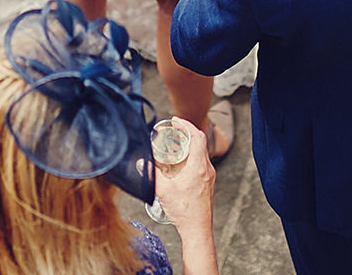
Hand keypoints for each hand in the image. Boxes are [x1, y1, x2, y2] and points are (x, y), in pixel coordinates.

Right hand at [153, 116, 216, 231]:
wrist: (197, 230)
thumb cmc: (184, 212)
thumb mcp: (163, 190)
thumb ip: (151, 174)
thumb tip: (141, 164)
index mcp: (198, 166)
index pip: (197, 136)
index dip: (186, 124)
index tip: (176, 120)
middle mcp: (207, 169)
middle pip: (200, 142)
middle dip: (187, 132)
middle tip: (174, 129)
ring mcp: (209, 177)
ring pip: (202, 153)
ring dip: (190, 145)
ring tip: (176, 144)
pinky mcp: (208, 184)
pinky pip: (202, 163)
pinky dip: (192, 156)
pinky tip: (181, 163)